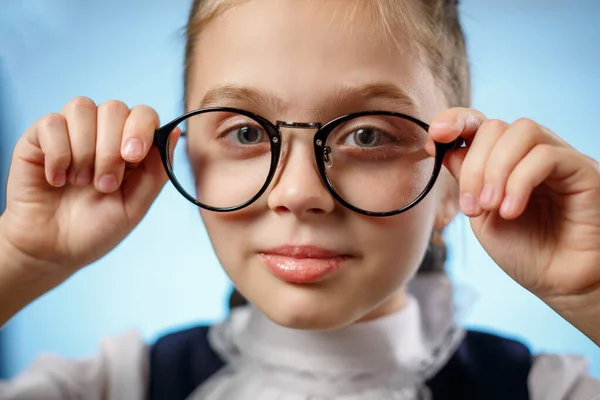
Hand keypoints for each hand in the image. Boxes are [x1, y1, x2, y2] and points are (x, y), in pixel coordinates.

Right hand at [0, 97, 177, 277]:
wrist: (53, 251)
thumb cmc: (95, 229)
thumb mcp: (135, 205)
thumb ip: (157, 171)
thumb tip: (174, 132)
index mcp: (129, 146)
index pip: (143, 114)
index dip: (141, 128)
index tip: (133, 157)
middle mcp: (101, 132)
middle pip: (114, 107)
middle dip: (111, 149)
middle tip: (105, 185)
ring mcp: (70, 132)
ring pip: (82, 107)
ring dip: (85, 150)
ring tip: (81, 183)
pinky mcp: (38, 138)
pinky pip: (51, 123)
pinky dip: (58, 154)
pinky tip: (58, 180)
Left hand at [428, 108, 599, 342]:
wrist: (560, 283)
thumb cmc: (524, 252)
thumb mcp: (482, 214)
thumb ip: (466, 180)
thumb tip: (446, 148)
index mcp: (505, 160)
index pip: (480, 123)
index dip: (456, 120)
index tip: (435, 135)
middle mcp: (532, 153)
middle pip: (495, 127)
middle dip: (474, 165)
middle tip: (472, 207)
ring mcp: (559, 158)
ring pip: (522, 131)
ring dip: (496, 170)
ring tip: (491, 208)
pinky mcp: (583, 170)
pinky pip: (546, 155)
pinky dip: (519, 181)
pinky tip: (511, 211)